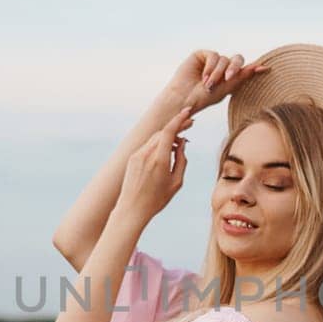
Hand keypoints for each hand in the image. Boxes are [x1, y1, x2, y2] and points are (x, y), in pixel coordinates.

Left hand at [116, 104, 194, 226]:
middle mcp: (146, 154)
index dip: (179, 119)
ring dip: (168, 136)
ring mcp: (137, 155)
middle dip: (177, 126)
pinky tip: (167, 151)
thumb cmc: (157, 199)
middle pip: (163, 132)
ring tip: (180, 143)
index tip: (188, 112)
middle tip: (190, 125)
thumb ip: (182, 160)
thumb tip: (183, 143)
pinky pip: (148, 146)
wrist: (131, 209)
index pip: (169, 131)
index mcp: (159, 160)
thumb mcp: (176, 182)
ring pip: (155, 138)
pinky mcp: (132, 158)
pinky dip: (159, 144)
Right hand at [164, 50, 270, 112]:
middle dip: (235, 68)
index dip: (254, 68)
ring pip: (225, 60)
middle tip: (228, 78)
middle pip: (237, 60)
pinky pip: (214, 55)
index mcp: (229, 78)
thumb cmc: (203, 98)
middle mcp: (221, 68)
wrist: (184, 99)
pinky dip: (210, 67)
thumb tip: (256, 67)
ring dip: (218, 73)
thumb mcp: (225, 89)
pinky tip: (203, 77)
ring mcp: (211, 61)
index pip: (244, 69)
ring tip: (208, 85)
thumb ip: (240, 78)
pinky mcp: (201, 55)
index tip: (266, 68)